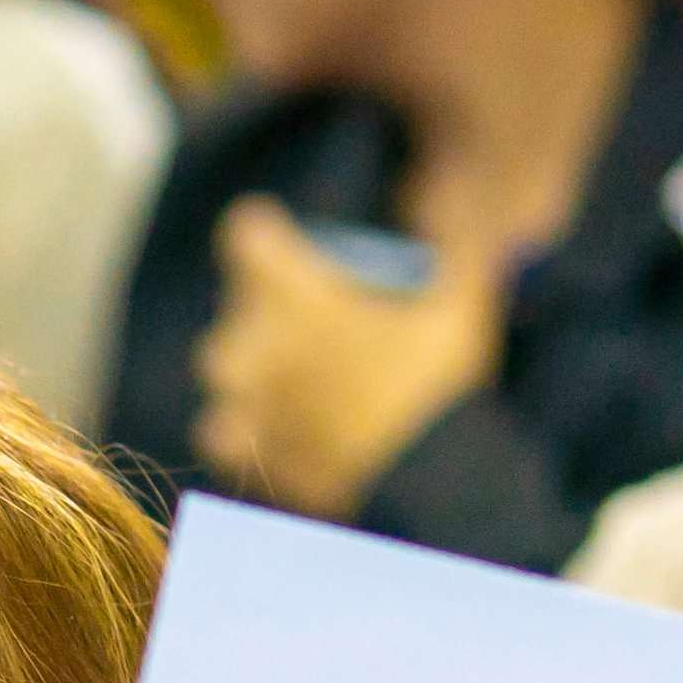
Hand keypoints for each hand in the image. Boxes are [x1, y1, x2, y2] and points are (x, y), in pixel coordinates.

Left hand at [189, 203, 502, 518]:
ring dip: (251, 367)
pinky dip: (241, 426)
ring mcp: (247, 399)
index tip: (282, 241)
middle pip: (236, 304)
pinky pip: (221, 428)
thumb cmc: (437, 386)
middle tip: (310, 322)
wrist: (423, 482)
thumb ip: (456, 244)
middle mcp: (257, 342)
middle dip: (266, 307)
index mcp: (298, 294)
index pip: (245, 235)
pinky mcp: (248, 450)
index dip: (264, 235)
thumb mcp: (462, 303)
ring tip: (290, 375)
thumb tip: (451, 200)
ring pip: (224, 367)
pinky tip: (270, 426)